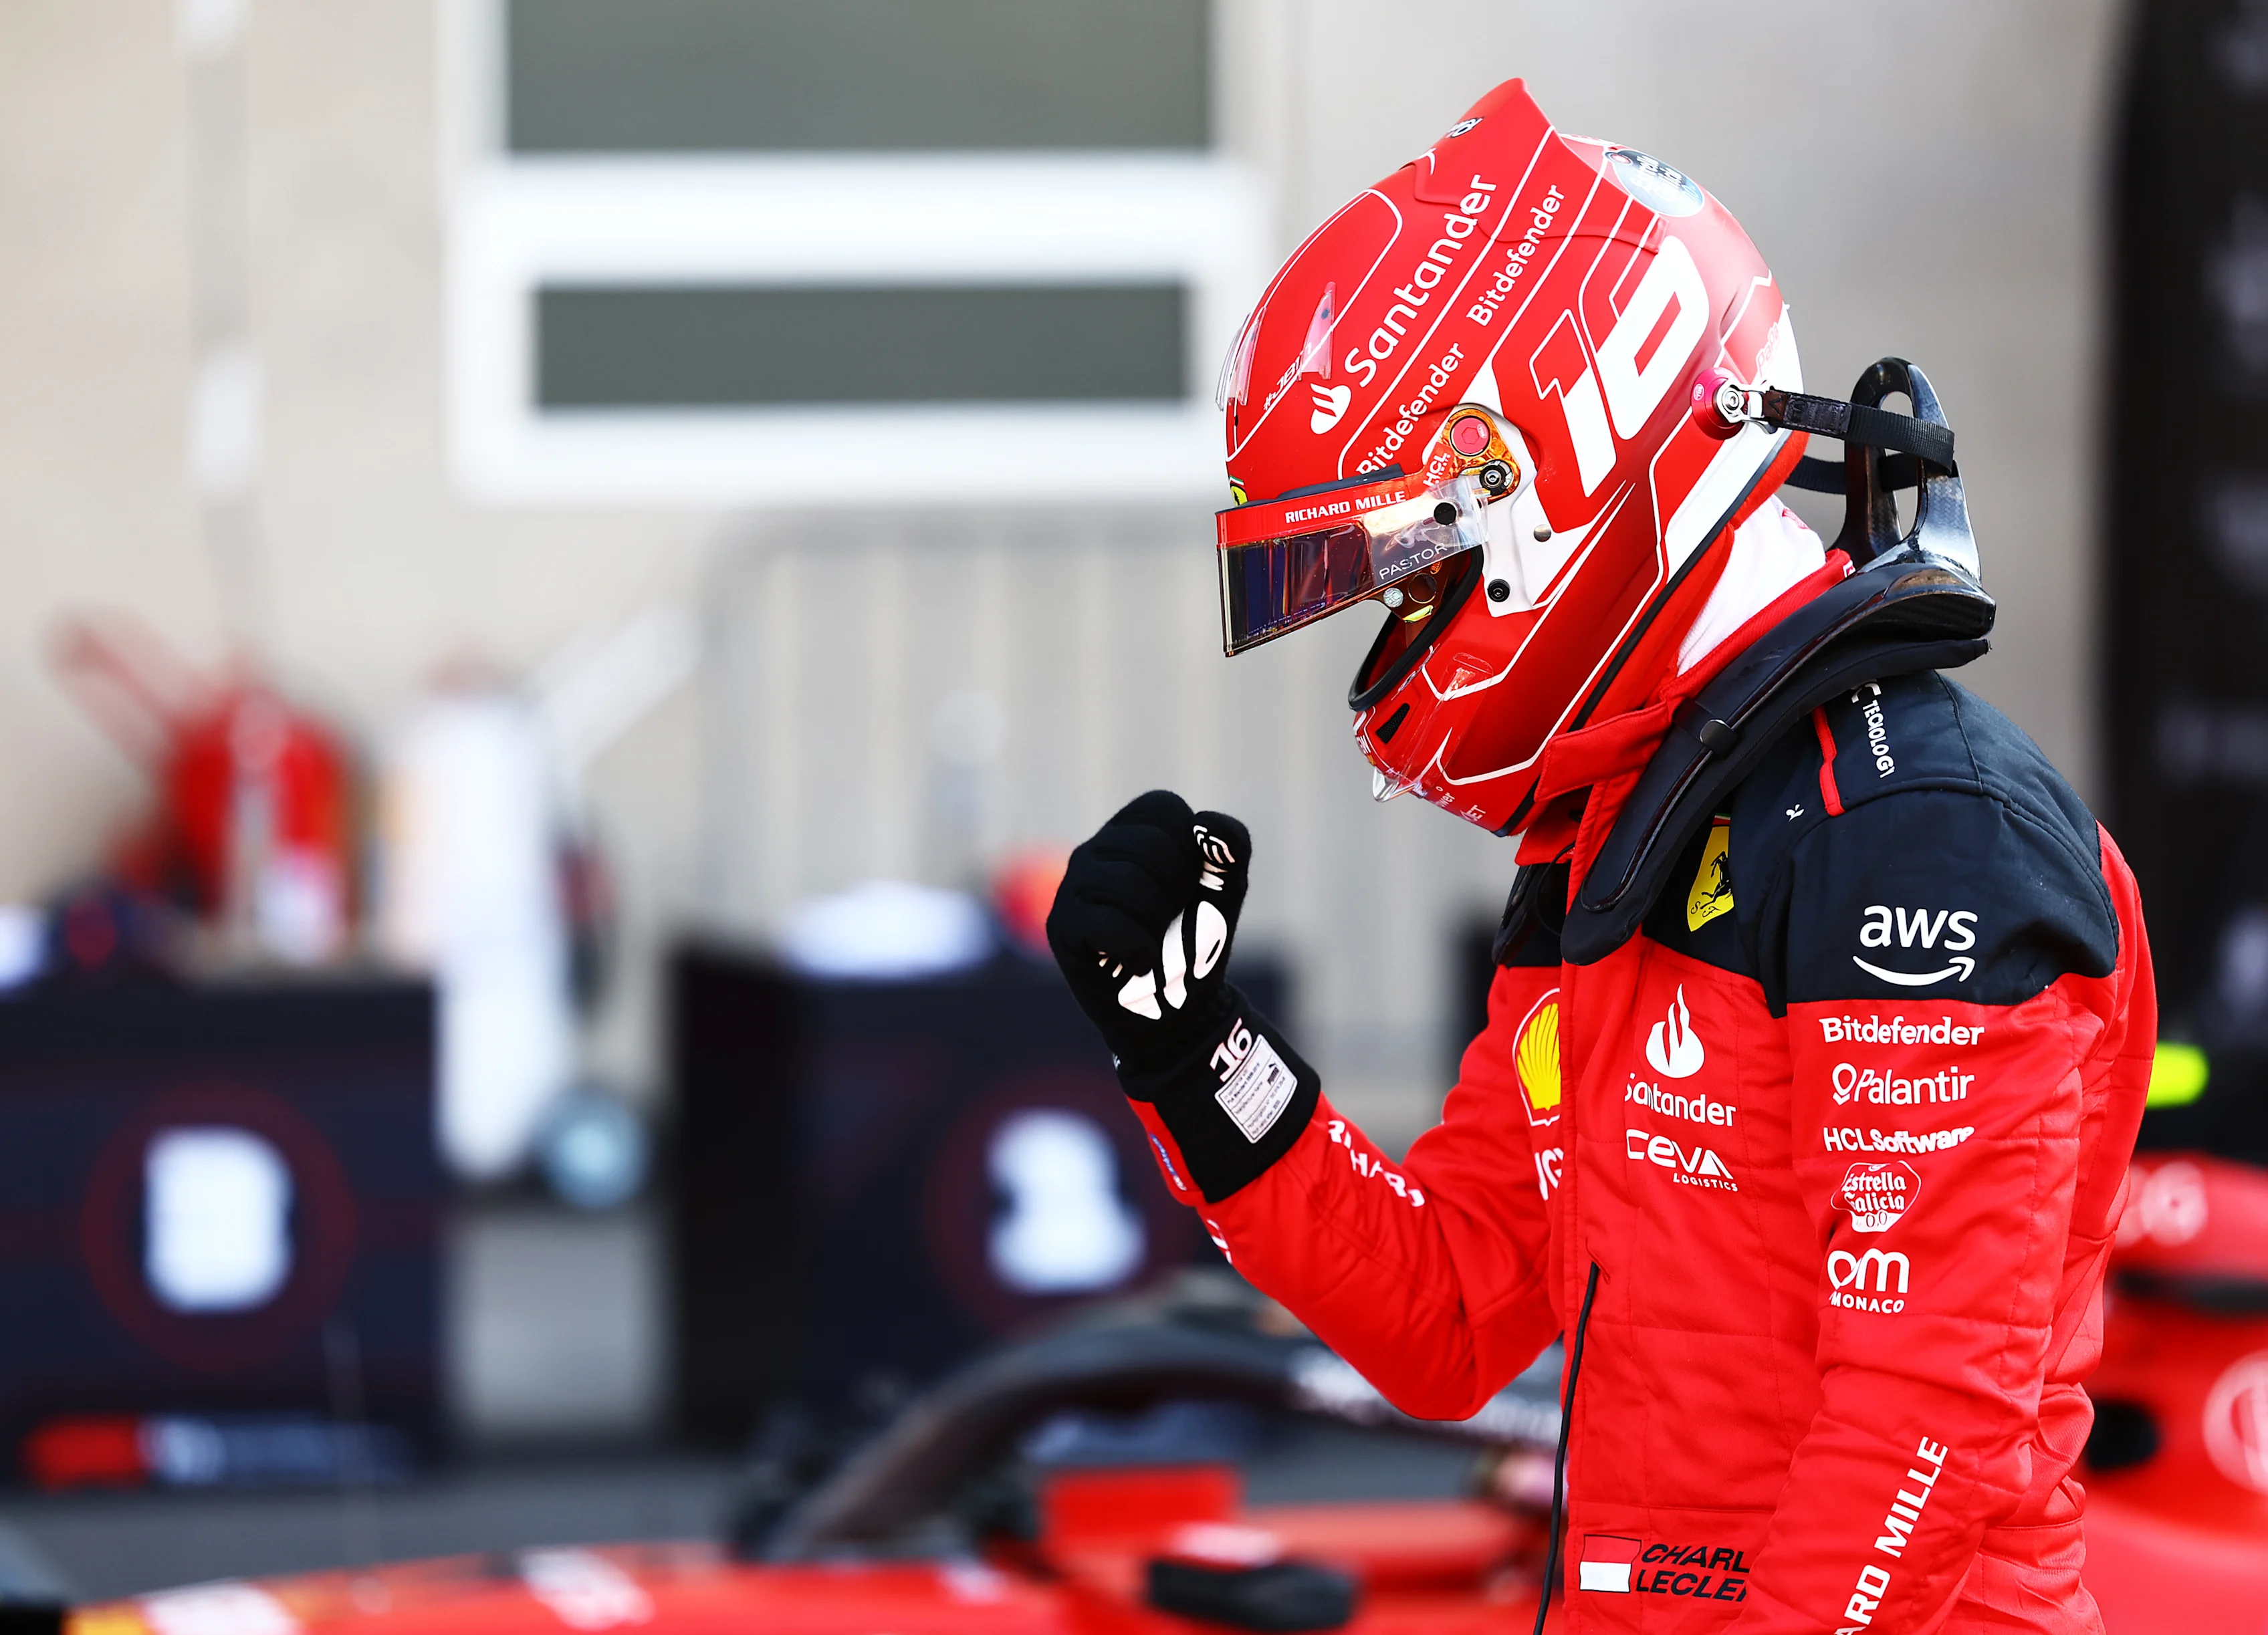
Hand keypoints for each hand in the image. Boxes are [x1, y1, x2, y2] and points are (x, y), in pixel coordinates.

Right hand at [1047, 790, 1250, 1069]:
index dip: (1191, 852)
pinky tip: (1136, 962)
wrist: (1179, 1009)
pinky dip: (1139, 950)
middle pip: (1150, 848)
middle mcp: (1094, 850)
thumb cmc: (1195, 940)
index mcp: (1130, 828)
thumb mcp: (1226, 888)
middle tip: (1168, 921)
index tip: (1186, 887)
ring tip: (1151, 940)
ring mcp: (1072, 887)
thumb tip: (1203, 824)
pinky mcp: (1061, 926)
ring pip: (1128, 886)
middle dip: (1176, 892)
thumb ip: (1230, 846)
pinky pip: (1109, 926)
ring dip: (1158, 923)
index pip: (1165, 810)